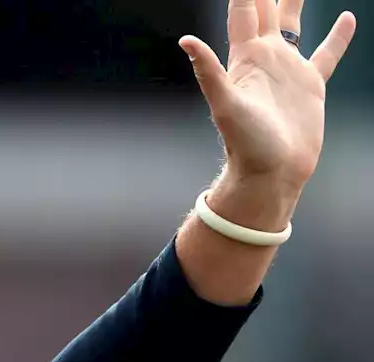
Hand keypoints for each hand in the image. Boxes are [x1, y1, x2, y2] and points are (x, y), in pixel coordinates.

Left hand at [180, 0, 355, 193]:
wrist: (271, 172)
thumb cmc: (245, 143)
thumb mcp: (225, 103)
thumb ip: (208, 71)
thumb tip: (186, 41)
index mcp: (245, 57)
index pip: (242, 12)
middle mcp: (265, 57)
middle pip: (266, 9)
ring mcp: (288, 69)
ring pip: (294, 24)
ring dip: (295, 2)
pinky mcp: (310, 85)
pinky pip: (326, 54)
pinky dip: (337, 37)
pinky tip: (347, 18)